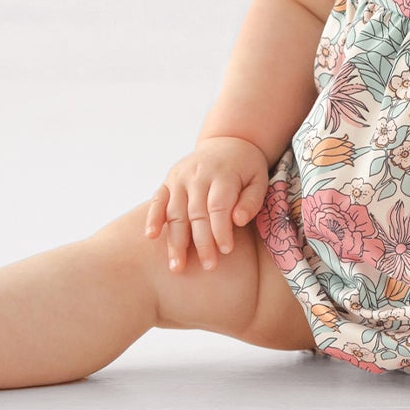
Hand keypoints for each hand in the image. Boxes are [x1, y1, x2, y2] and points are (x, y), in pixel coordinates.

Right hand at [144, 136, 269, 273]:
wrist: (228, 143)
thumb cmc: (246, 169)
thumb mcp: (259, 180)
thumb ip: (251, 201)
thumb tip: (238, 220)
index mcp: (223, 174)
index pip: (218, 206)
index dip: (221, 230)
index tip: (225, 251)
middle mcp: (198, 174)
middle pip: (196, 212)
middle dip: (201, 242)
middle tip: (208, 266)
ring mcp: (180, 177)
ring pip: (175, 211)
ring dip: (175, 240)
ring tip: (177, 266)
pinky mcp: (168, 181)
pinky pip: (158, 200)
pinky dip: (153, 217)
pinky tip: (151, 236)